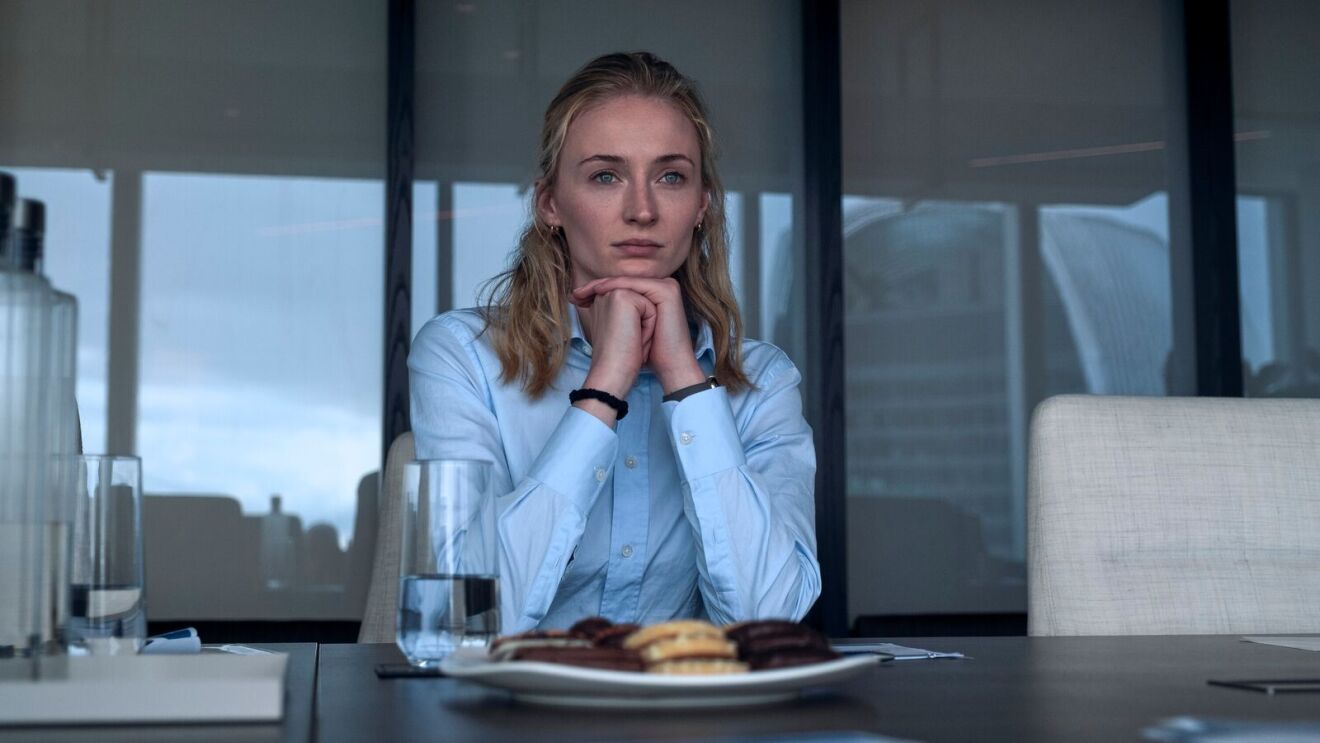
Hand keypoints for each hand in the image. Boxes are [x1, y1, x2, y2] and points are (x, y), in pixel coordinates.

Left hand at [572, 277, 705, 393]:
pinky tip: (598, 291)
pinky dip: (616, 286)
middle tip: (573, 294)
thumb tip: (587, 303)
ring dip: (602, 286)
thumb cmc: (646, 352)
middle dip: (595, 287)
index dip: (597, 291)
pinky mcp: (668, 290)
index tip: (574, 298)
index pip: (622, 286)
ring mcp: (667, 286)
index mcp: (654, 294)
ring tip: (581, 293)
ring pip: (627, 282)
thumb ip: (614, 311)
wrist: (668, 366)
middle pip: (623, 282)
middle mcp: (662, 286)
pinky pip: (636, 285)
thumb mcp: (625, 328)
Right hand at [572, 287, 655, 403]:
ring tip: (630, 343)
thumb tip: (642, 310)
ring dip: (646, 328)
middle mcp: (604, 295)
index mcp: (603, 302)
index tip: (620, 344)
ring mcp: (611, 293)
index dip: (638, 329)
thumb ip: (628, 314)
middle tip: (624, 344)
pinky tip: (634, 341)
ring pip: (648, 306)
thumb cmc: (619, 359)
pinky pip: (651, 309)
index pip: (637, 308)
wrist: (612, 374)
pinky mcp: (621, 297)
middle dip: (642, 326)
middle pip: (644, 305)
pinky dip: (648, 329)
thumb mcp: (624, 331)